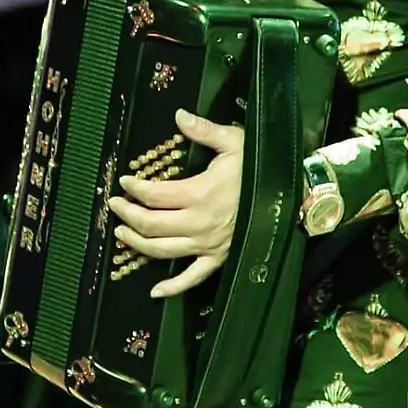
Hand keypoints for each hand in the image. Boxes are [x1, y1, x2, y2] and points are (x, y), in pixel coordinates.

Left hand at [107, 108, 243, 298]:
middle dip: (127, 215)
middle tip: (115, 205)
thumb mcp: (234, 142)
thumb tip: (179, 115)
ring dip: (137, 244)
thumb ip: (203, 130)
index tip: (124, 181)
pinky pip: (192, 278)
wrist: (292, 195)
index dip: (134, 189)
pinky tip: (154, 291)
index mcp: (199, 194)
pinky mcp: (219, 259)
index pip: (154, 195)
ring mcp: (208, 245)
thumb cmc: (261, 167)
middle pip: (151, 225)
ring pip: (162, 251)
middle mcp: (199, 224)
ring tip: (123, 232)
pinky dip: (172, 288)